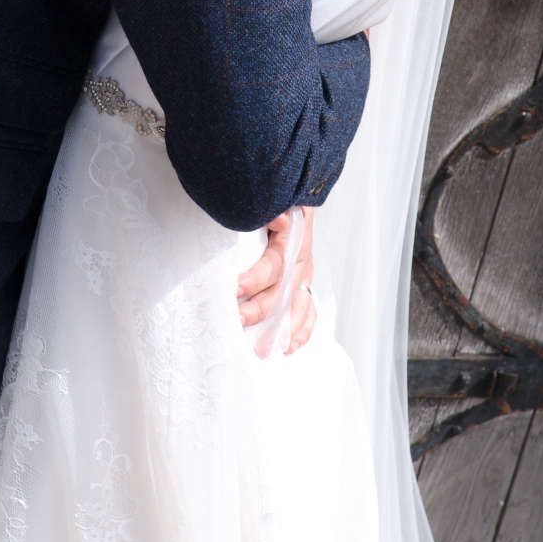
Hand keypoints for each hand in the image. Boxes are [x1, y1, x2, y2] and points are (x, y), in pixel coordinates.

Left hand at [237, 206, 316, 356]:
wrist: (295, 193)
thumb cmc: (278, 198)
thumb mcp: (275, 199)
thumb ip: (273, 208)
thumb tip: (280, 221)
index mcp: (293, 239)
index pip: (276, 265)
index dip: (256, 279)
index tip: (234, 288)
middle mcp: (302, 259)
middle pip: (283, 291)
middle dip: (259, 309)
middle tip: (236, 319)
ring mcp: (304, 272)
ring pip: (298, 306)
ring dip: (281, 328)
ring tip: (262, 348)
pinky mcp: (303, 281)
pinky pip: (308, 309)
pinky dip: (301, 330)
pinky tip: (288, 347)